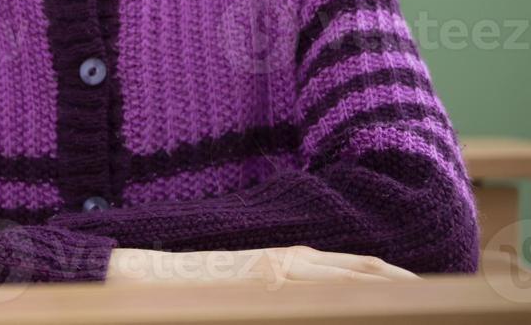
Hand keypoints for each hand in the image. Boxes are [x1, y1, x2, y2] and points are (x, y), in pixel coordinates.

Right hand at [105, 245, 419, 286]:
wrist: (138, 274)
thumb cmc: (188, 285)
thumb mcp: (244, 279)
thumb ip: (279, 282)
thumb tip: (309, 292)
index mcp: (285, 260)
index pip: (352, 267)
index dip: (388, 276)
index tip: (415, 288)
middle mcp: (286, 262)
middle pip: (358, 272)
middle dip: (395, 284)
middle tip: (427, 296)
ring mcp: (274, 274)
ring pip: (344, 282)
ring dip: (378, 289)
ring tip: (412, 297)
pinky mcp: (261, 282)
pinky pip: (314, 294)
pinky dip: (344, 297)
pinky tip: (363, 306)